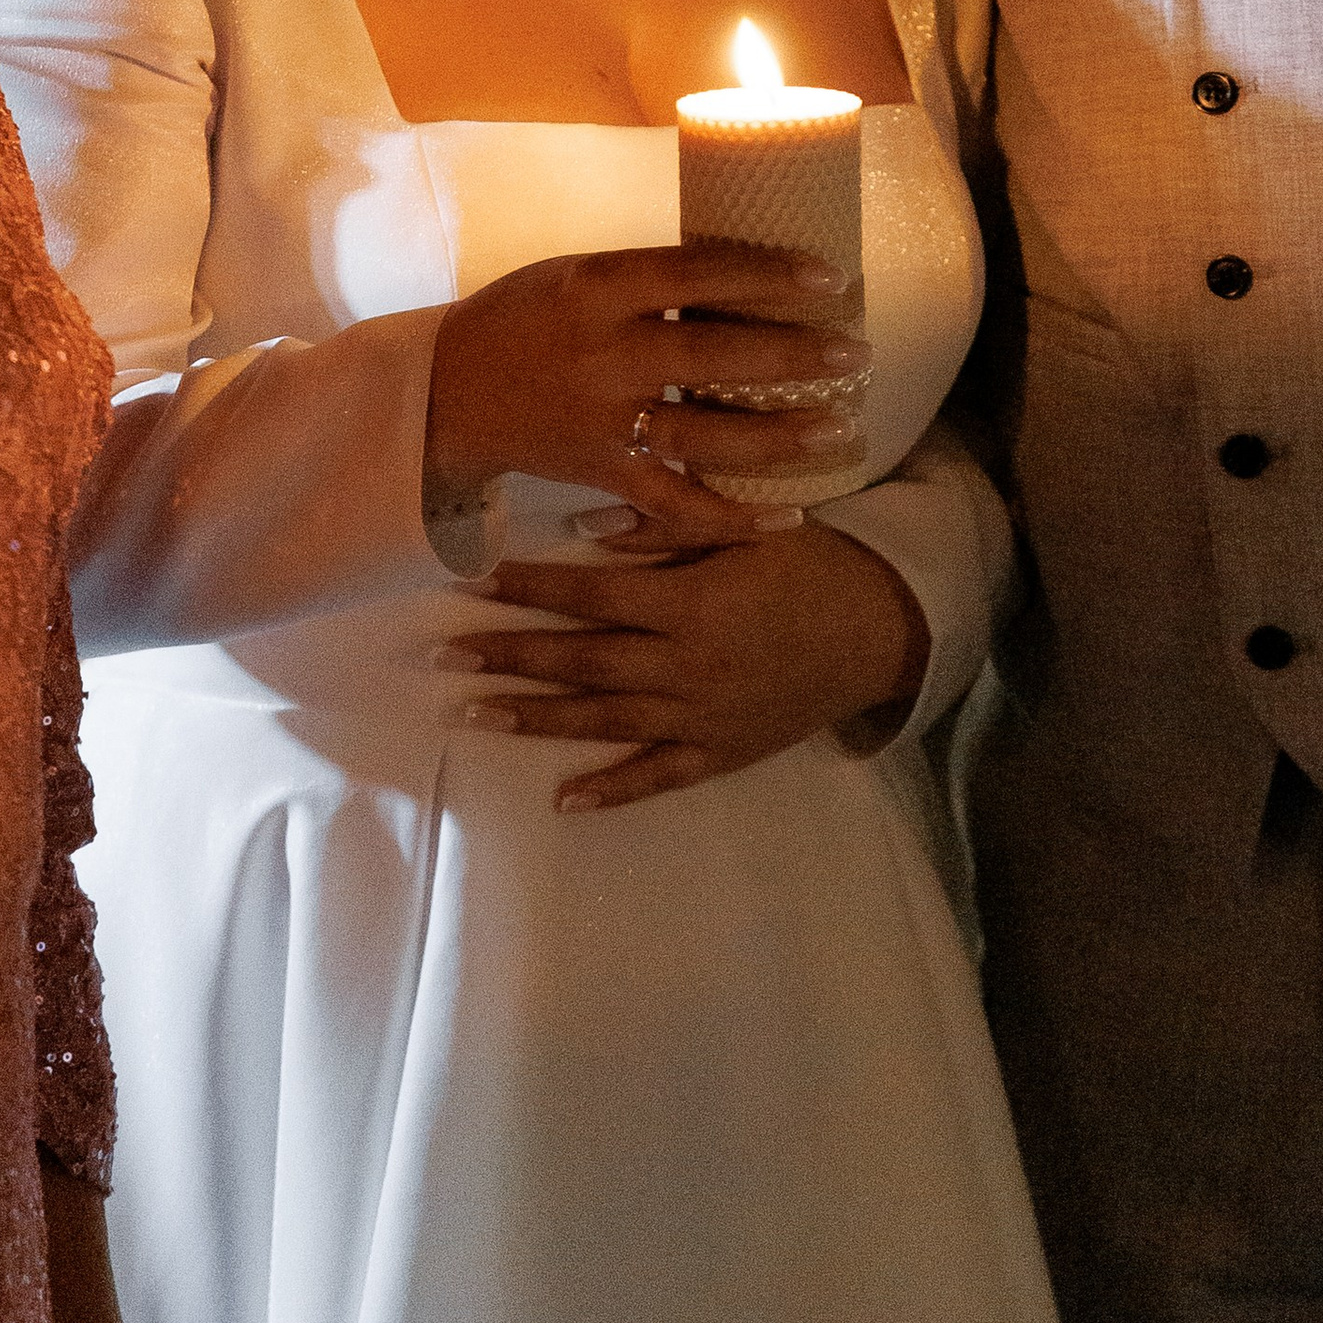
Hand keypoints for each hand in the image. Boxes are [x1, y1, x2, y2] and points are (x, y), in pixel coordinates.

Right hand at [425, 239, 868, 550]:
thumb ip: (650, 279)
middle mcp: (604, 353)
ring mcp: (602, 421)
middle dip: (792, 357)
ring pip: (705, 436)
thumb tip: (745, 272)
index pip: (698, 272)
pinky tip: (788, 516)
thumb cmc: (523, 317)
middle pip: (714, 357)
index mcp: (599, 287)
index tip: (832, 277)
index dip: (768, 273)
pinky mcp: (600, 474)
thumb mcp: (576, 273)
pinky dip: (732, 516)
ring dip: (779, 437)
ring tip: (840, 428)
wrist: (445, 391)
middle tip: (856, 355)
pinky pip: (674, 504)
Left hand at [438, 520, 929, 811]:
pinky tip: (564, 798)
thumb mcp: (745, 530)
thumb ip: (665, 530)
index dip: (530, 588)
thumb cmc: (810, 563)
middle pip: (582, 662)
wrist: (879, 631)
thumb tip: (585, 524)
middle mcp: (685, 665)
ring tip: (472, 713)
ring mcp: (700, 716)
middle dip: (508, 656)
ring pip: (603, 721)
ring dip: (534, 718)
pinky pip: (658, 776)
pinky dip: (612, 790)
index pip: (592, 595)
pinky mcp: (720, 752)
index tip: (474, 579)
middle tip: (442, 654)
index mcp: (689, 603)